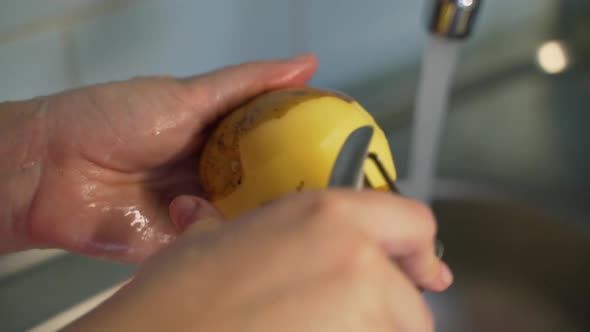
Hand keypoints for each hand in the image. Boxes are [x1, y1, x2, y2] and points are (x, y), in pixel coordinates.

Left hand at [1, 55, 316, 261]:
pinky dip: (234, 238)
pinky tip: (245, 229)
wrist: (52, 168)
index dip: (311, 147)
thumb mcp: (188, 95)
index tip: (345, 149)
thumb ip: (247, 84)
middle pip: (270, 183)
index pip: (279, 142)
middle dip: (298, 189)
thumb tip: (304, 63)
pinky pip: (222, 243)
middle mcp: (217, 173)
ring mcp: (203, 208)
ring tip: (297, 211)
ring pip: (251, 216)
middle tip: (333, 191)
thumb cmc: (110, 119)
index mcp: (221, 137)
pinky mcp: (187, 240)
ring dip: (269, 216)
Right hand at [64, 190, 452, 331]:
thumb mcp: (209, 242)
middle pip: (411, 301)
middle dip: (386, 316)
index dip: (419, 251)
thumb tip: (203, 215)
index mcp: (328, 215)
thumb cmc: (174, 299)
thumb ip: (236, 228)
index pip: (414, 223)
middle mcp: (357, 259)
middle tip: (340, 322)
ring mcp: (362, 314)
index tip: (422, 271)